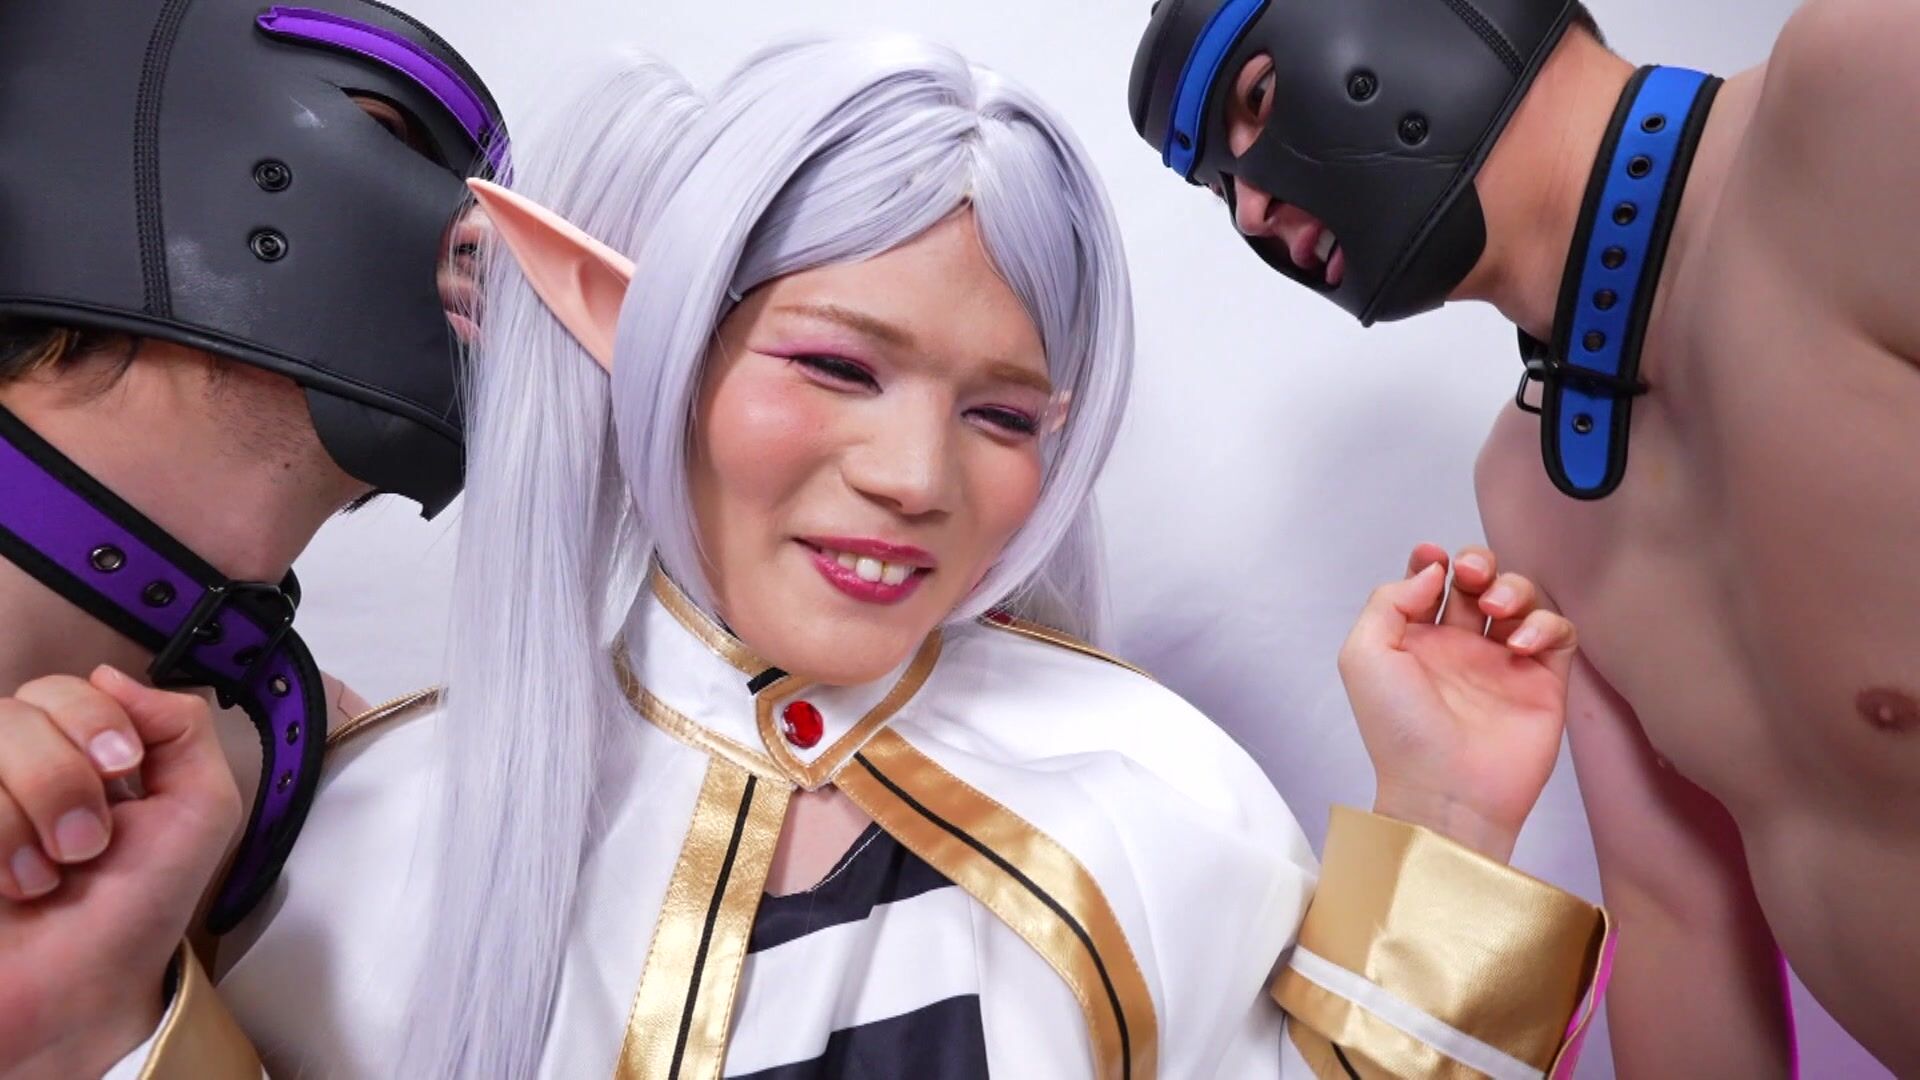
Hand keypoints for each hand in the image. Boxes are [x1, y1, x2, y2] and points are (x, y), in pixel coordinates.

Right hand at [0, 666, 241, 1078]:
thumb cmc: (138, 905)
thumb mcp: (200, 808)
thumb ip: (182, 727)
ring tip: (45, 876)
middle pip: (15, 709)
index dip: (95, 719)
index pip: (64, 685)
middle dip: (64, 778)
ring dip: (26, 820)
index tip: (122, 769)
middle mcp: (13, 764)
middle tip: (86, 842)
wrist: (82, 990)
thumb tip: (110, 673)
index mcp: (73, 748)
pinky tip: (10, 886)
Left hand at [1339, 544, 1577, 861]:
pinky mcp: (1544, 682)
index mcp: (1415, 640)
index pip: (1430, 583)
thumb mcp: (1364, 657)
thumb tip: (1431, 571)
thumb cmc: (1398, 729)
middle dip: (1478, 563)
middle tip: (1471, 575)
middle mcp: (1460, 647)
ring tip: (1496, 608)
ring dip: (1513, 587)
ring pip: (1521, 600)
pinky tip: (1518, 646)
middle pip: (1479, 581)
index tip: (1433, 556)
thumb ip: (1388, 602)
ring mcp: (1503, 663)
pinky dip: (1544, 625)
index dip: (1433, 561)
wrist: (1446, 789)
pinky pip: (1557, 633)